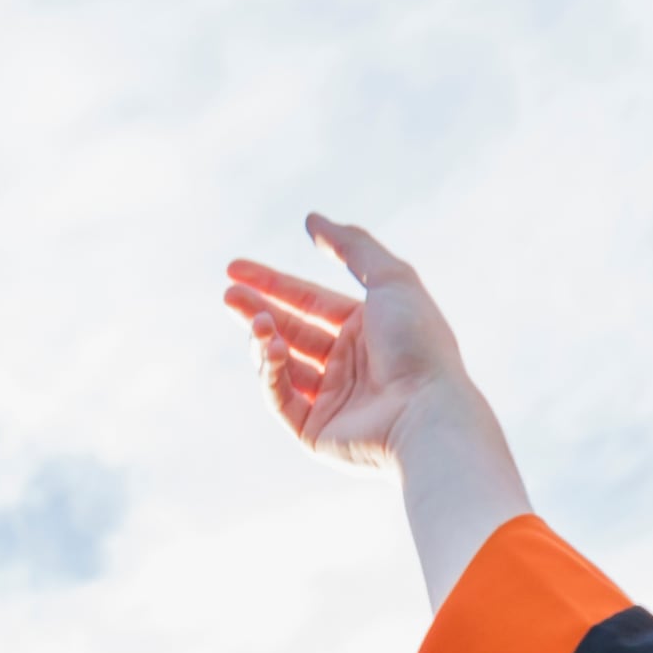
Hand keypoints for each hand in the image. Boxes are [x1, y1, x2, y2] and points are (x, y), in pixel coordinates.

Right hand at [222, 218, 479, 471]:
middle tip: (227, 294)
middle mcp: (347, 363)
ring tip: (258, 325)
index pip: (308, 301)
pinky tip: (274, 350)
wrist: (425, 411)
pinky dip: (271, 373)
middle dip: (256, 311)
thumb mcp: (391, 279)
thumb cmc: (417, 343)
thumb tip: (312, 220)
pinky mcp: (313, 432)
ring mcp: (329, 399)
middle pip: (289, 330)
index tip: (234, 270)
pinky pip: (280, 398)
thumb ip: (352, 246)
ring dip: (264, 341)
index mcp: (365, 328)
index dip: (271, 284)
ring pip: (280, 365)